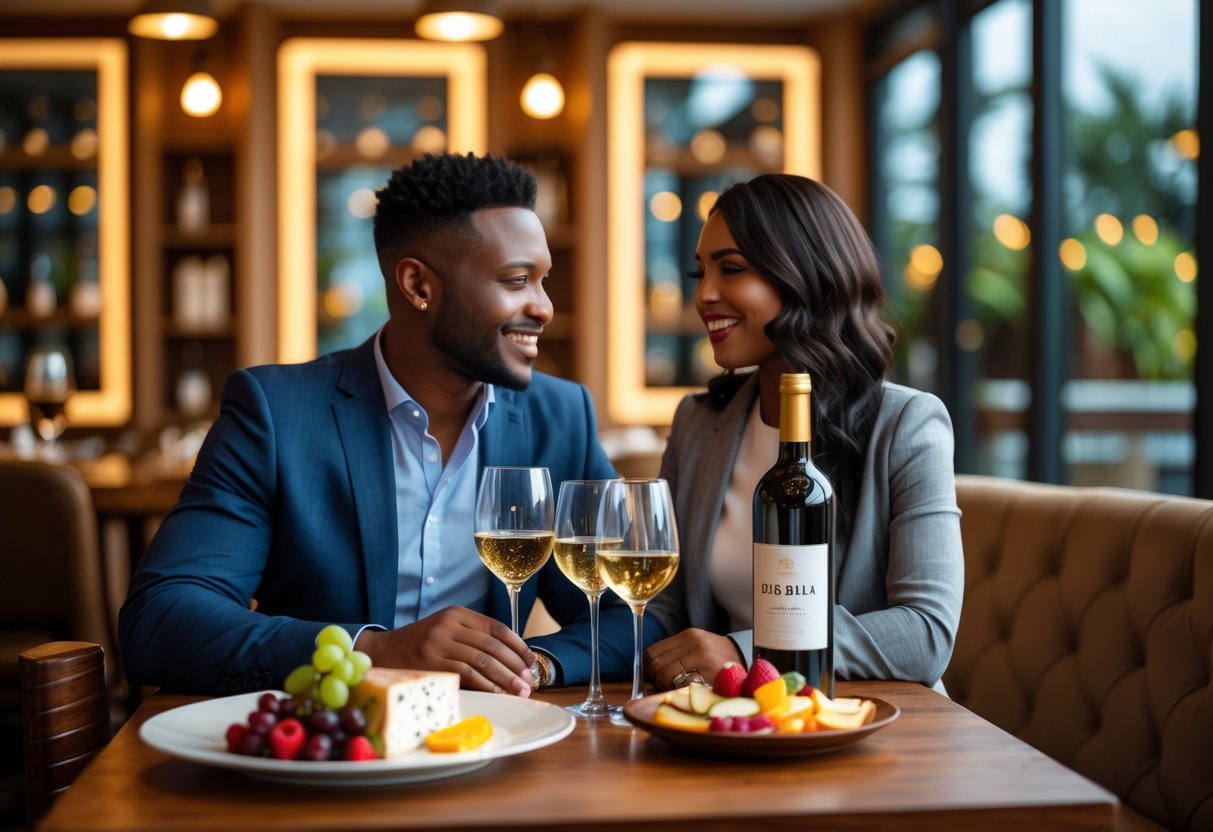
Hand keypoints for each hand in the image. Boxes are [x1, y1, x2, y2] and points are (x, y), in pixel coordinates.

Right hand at [354, 606, 534, 696]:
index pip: (496, 627)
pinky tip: (498, 693)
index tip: (530, 661)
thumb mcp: (444, 630)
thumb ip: (471, 636)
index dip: (517, 645)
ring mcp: (439, 643)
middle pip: (493, 645)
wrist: (381, 652)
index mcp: (456, 614)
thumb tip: (510, 658)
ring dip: (506, 678)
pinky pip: (468, 674)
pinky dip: (487, 685)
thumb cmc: (419, 645)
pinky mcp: (432, 663)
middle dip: (515, 665)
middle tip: (528, 680)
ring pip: (483, 660)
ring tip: (519, 690)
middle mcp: (449, 625)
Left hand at [643, 628, 743, 690]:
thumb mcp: (696, 646)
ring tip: (675, 687)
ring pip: (665, 676)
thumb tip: (648, 671)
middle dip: (655, 678)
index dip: (647, 666)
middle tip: (662, 684)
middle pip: (656, 664)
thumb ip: (674, 653)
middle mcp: (695, 644)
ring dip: (665, 686)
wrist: (745, 661)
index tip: (650, 675)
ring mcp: (703, 660)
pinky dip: (678, 691)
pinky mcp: (710, 675)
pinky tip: (685, 691)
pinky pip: (681, 686)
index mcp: (689, 635)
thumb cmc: (716, 656)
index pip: (653, 651)